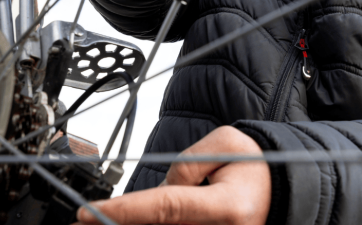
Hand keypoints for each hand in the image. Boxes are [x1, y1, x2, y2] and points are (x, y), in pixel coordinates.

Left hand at [75, 126, 270, 224]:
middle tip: (82, 224)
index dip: (124, 211)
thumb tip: (159, 191)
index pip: (165, 208)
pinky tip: (126, 221)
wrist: (279, 187)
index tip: (88, 213)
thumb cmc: (256, 163)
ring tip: (96, 222)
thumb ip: (185, 165)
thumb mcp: (224, 144)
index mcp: (226, 208)